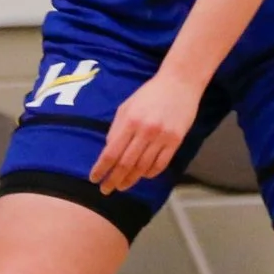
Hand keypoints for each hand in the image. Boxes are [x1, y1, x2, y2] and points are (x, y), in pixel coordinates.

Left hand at [91, 70, 202, 194]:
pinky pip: (161, 164)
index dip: (101, 168)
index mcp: (130, 121)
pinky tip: (143, 177)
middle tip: (105, 190)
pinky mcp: (176, 141)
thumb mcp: (127, 107)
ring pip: (143, 167)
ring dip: (131, 179)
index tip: (94, 179)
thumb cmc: (150, 94)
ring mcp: (162, 137)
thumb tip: (108, 151)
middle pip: (126, 163)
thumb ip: (116, 128)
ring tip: (122, 186)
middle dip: (113, 179)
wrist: (179, 83)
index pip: (111, 152)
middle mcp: (145, 131)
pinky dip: (150, 173)